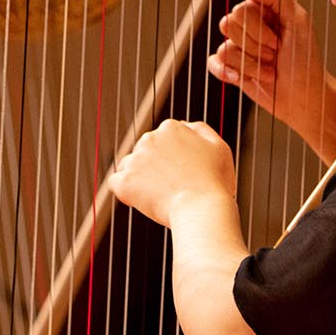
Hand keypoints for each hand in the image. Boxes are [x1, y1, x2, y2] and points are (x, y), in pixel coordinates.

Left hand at [109, 119, 236, 226]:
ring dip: (140, 178)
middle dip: (155, 167)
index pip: (164, 141)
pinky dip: (126, 191)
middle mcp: (149, 138)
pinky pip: (117, 183)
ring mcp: (134, 160)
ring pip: (130, 166)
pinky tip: (142, 199)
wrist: (201, 209)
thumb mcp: (219, 147)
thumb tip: (186, 125)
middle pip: (146, 152)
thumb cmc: (214, 182)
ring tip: (160, 195)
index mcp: (171, 128)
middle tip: (174, 187)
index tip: (183, 174)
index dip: (173, 159)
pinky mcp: (124, 182)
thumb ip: (201, 131)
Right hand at [207, 0, 328, 133]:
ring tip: (269, 69)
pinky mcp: (230, 69)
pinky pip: (214, 63)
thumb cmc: (306, 60)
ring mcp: (238, 48)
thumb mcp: (300, 21)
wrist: (304, 96)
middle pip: (228, 24)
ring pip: (225, 48)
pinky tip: (244, 78)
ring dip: (251, 64)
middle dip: (254, 45)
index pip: (241, 8)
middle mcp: (247, 27)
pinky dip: (229, 72)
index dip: (257, 28)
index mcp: (262, 12)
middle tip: (274, 55)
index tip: (278, 41)